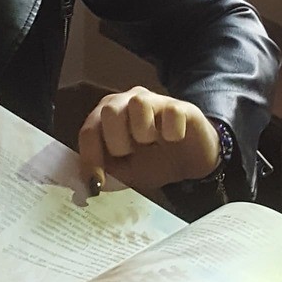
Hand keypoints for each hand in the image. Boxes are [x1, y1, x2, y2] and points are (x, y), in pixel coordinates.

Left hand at [78, 88, 219, 194]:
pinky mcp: (180, 107)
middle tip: (131, 153)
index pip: (90, 130)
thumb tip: (90, 181)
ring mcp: (155, 100)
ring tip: (153, 143)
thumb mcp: (126, 171)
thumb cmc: (155, 161)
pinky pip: (171, 113)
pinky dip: (172, 132)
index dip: (90, 157)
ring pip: (138, 103)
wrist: (191, 161)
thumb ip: (107, 170)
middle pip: (109, 110)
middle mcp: (129, 101)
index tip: (96, 181)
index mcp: (109, 117)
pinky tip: (174, 139)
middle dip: (117, 141)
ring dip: (143, 131)